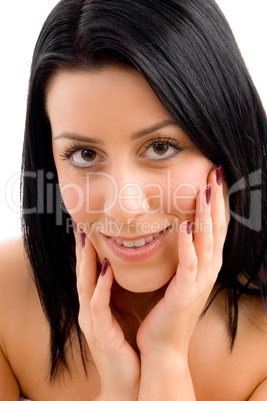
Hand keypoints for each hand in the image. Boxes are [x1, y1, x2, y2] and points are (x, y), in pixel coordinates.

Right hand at [74, 232, 139, 399]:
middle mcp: (90, 310)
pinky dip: (101, 284)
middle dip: (81, 249)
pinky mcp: (101, 332)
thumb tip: (122, 271)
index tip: (90, 227)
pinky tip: (106, 268)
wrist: (130, 383)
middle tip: (81, 224)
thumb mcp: (121, 314)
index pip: (90, 272)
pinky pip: (98, 304)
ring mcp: (93, 321)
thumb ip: (118, 294)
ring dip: (86, 261)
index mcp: (96, 305)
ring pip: (85, 285)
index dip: (88, 250)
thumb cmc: (127, 347)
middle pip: (82, 274)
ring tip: (87, 238)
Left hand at [136, 167, 228, 359]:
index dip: (216, 201)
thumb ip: (181, 254)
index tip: (213, 176)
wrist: (162, 346)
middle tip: (216, 172)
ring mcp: (199, 282)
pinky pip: (189, 266)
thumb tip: (176, 228)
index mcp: (204, 264)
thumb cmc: (167, 309)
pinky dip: (188, 246)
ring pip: (206, 242)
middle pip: (216, 228)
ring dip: (206, 215)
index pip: (213, 226)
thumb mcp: (178, 276)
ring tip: (206, 189)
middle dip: (217, 199)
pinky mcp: (185, 294)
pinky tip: (184, 226)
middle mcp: (207, 270)